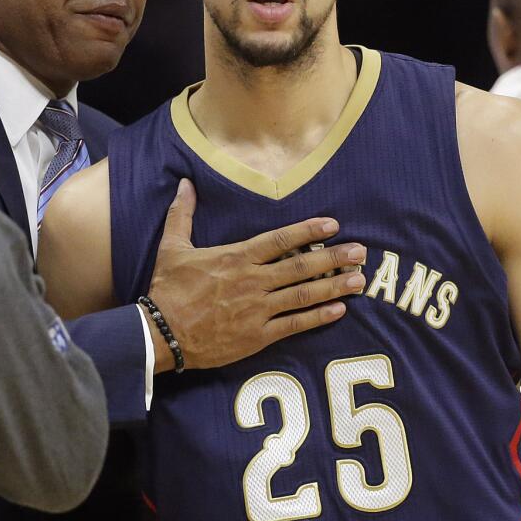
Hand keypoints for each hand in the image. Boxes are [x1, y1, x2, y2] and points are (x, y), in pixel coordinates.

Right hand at [145, 179, 365, 371]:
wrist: (160, 334)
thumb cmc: (167, 289)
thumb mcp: (172, 247)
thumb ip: (182, 214)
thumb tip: (184, 184)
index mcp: (236, 257)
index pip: (279, 240)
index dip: (308, 231)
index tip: (332, 224)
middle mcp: (252, 281)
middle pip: (301, 267)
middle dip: (333, 258)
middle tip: (360, 252)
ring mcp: (258, 310)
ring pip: (303, 295)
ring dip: (334, 286)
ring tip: (359, 279)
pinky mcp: (257, 336)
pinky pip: (294, 325)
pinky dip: (318, 317)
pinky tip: (339, 310)